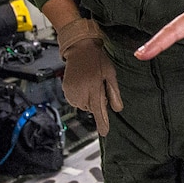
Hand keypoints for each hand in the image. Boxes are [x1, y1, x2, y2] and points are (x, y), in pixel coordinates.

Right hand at [57, 18, 122, 135]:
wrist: (80, 49)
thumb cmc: (97, 60)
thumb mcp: (111, 74)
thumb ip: (114, 93)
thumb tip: (117, 109)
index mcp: (94, 88)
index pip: (99, 111)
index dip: (102, 123)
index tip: (104, 133)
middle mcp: (81, 92)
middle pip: (92, 108)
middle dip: (97, 102)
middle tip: (98, 86)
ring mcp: (71, 92)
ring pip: (83, 105)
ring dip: (88, 99)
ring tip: (90, 83)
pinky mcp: (66, 90)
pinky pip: (75, 100)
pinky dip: (80, 96)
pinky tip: (83, 84)